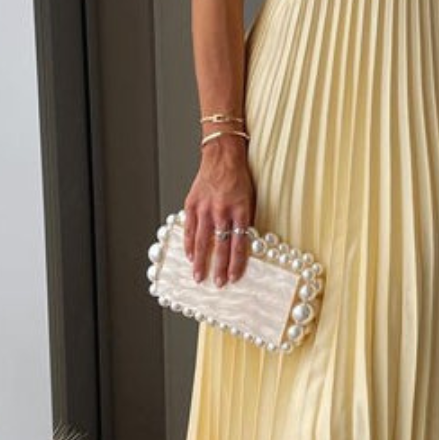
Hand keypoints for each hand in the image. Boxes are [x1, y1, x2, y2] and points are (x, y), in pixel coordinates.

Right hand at [183, 136, 255, 286]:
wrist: (222, 155)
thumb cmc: (239, 177)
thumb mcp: (250, 199)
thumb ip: (244, 221)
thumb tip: (242, 244)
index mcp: (240, 211)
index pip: (238, 244)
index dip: (236, 263)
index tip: (234, 277)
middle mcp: (222, 211)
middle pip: (220, 246)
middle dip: (218, 268)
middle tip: (217, 283)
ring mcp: (205, 208)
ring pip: (202, 241)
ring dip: (200, 261)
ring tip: (199, 276)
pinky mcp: (192, 204)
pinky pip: (189, 228)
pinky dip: (188, 243)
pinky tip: (188, 255)